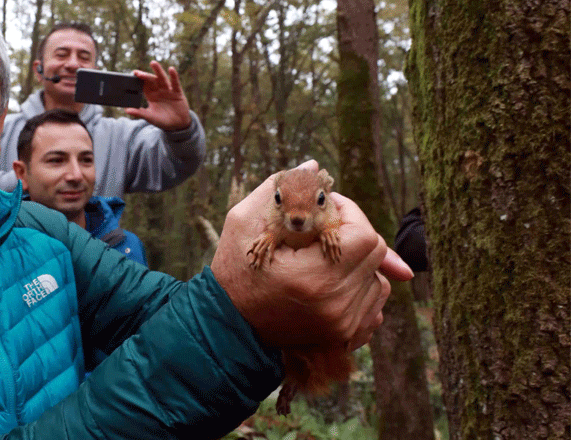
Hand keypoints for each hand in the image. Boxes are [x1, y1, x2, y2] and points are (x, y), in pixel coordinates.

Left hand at [124, 61, 191, 131]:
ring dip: (158, 70)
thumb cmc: (163, 121)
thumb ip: (140, 113)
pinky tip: (171, 69)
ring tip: (153, 63)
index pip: (143, 85)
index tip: (131, 76)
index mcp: (151, 95)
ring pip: (162, 78)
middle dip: (145, 76)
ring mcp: (168, 90)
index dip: (138, 81)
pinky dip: (173, 76)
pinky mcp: (177, 92)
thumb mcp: (150, 117)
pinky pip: (175, 83)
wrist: (178, 125)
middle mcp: (159, 90)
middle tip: (136, 72)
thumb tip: (126, 110)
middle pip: (151, 80)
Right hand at [211, 160, 412, 350]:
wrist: (227, 324)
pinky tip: (331, 287)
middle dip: (353, 237)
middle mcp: (335, 306)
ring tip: (322, 264)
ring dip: (358, 266)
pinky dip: (359, 292)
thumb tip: (313, 167)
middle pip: (375, 256)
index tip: (325, 213)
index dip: (349, 216)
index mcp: (313, 278)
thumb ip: (278, 189)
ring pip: (378, 281)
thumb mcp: (244, 223)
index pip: (365, 236)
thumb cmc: (233, 270)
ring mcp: (342, 326)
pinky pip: (374, 308)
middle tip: (320, 238)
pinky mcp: (344, 338)